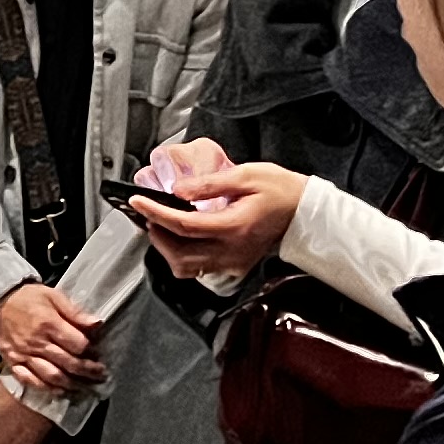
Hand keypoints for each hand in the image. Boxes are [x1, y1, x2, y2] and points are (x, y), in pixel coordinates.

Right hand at [0, 282, 103, 393]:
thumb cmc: (28, 298)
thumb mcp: (53, 296)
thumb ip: (75, 312)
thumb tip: (97, 324)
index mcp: (48, 323)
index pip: (78, 345)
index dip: (92, 352)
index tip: (99, 355)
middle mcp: (37, 342)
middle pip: (68, 363)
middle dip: (88, 372)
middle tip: (101, 376)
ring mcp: (24, 355)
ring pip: (52, 376)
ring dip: (72, 385)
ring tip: (85, 387)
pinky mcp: (13, 363)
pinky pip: (31, 381)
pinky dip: (47, 389)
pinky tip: (60, 391)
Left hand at [133, 147, 305, 275]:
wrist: (304, 212)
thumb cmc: (280, 190)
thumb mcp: (245, 175)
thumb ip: (209, 183)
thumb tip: (178, 190)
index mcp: (234, 227)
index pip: (184, 225)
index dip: (156, 213)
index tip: (138, 201)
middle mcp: (232, 251)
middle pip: (180, 254)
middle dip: (157, 234)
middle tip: (148, 212)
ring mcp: (233, 262)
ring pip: (187, 267)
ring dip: (167, 248)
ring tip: (161, 224)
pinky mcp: (234, 266)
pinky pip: (200, 268)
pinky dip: (182, 255)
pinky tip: (179, 236)